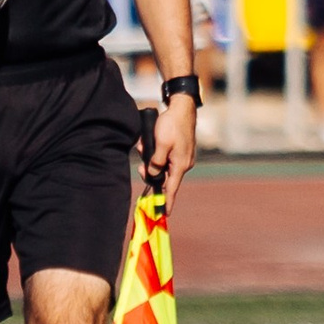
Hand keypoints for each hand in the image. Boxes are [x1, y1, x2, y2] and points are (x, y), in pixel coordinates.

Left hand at [149, 93, 198, 209]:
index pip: (172, 188)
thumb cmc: (172, 125)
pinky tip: (152, 141)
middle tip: (140, 163)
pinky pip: (165, 157)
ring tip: (146, 145)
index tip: (164, 214)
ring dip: (151, 159)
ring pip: (162, 165)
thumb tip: (152, 174)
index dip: (167, 202)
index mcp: (180, 165)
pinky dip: (157, 153)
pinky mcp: (180, 150)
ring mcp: (183, 157)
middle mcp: (183, 163)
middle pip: (164, 176)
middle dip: (150, 171)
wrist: (182, 108)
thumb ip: (155, 162)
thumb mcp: (160, 144)